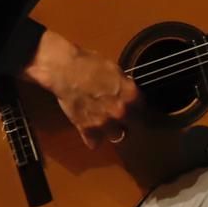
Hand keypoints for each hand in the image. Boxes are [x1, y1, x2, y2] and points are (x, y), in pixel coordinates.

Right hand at [23, 29, 138, 147]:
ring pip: (116, 137)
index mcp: (131, 95)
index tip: (133, 107)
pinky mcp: (87, 129)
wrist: (64, 71)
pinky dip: (92, 138)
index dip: (137, 107)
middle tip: (121, 117)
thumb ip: (124, 86)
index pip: (143, 109)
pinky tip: (91, 132)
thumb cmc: (88, 64)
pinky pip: (94, 143)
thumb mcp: (114, 70)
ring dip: (112, 131)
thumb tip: (127, 92)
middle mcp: (121, 112)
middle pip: (133, 126)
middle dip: (128, 122)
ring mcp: (104, 123)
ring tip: (106, 125)